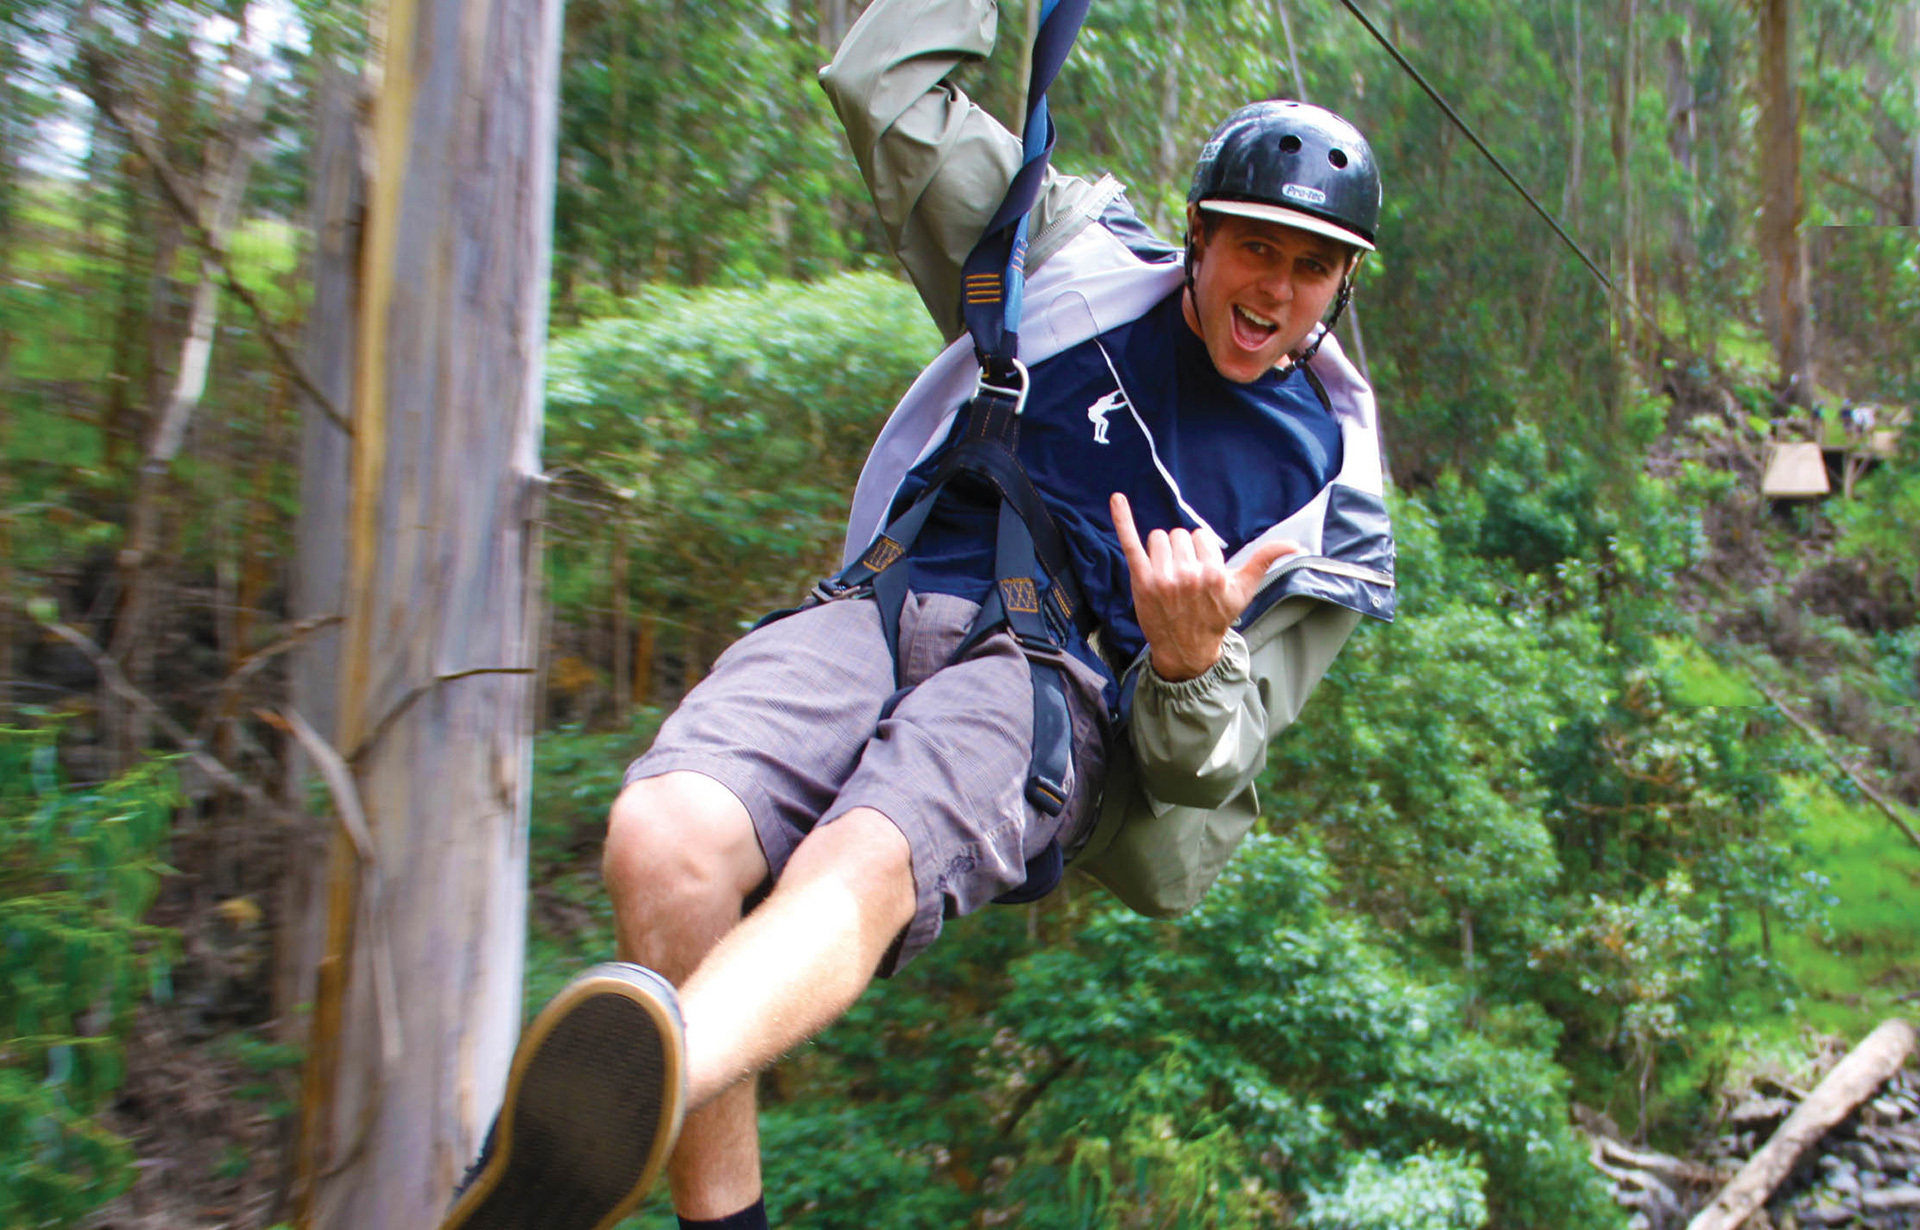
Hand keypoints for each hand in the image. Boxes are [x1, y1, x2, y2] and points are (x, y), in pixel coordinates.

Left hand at [1110, 492, 1300, 680]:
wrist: (1187, 649)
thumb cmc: (1216, 616)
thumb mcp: (1244, 589)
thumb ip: (1265, 560)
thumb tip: (1295, 544)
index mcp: (1213, 573)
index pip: (1201, 537)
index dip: (1201, 553)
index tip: (1201, 574)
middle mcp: (1187, 574)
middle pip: (1179, 535)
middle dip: (1182, 552)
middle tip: (1184, 578)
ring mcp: (1162, 577)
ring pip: (1159, 538)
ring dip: (1163, 551)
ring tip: (1168, 575)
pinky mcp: (1141, 580)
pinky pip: (1130, 542)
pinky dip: (1122, 518)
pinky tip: (1117, 498)